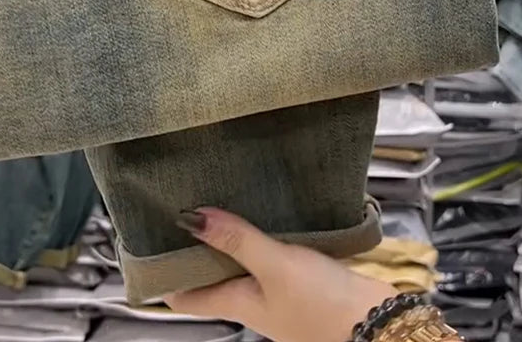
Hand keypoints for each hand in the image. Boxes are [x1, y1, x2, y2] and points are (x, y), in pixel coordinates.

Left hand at [164, 208, 393, 341]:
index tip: (144, 245)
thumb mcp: (275, 266)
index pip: (185, 296)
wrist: (377, 324)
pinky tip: (263, 211)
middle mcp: (252, 299)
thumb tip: (189, 217)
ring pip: (241, 263)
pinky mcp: (302, 280)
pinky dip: (259, 236)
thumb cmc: (321, 304)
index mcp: (236, 302)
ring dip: (228, 238)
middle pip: (212, 276)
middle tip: (181, 205)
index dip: (161, 276)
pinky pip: (269, 256)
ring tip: (216, 198)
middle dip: (196, 247)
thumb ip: (237, 240)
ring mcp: (278, 292)